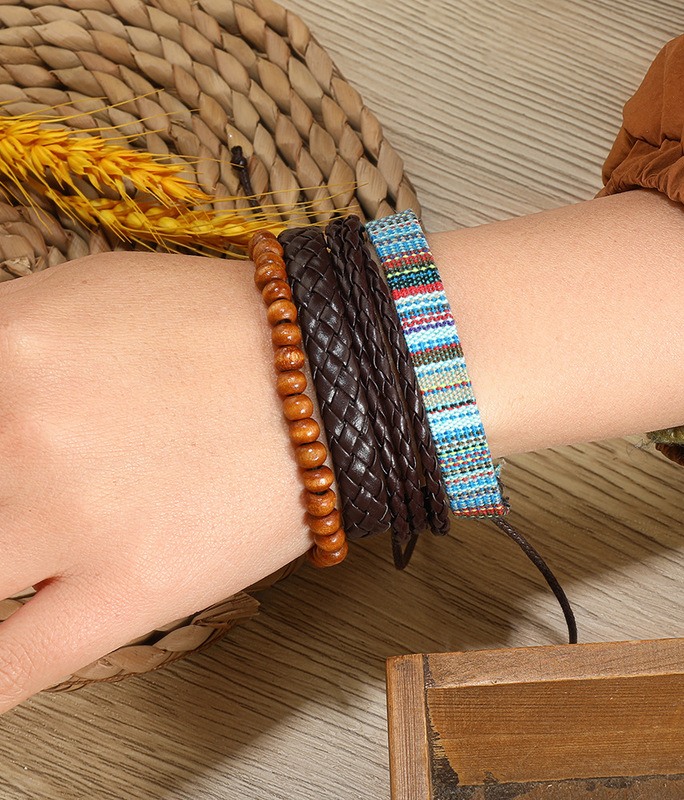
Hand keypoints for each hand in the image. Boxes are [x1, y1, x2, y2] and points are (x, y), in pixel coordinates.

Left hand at [0, 251, 310, 711]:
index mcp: (8, 345)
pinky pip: (11, 669)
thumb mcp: (92, 289)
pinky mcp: (129, 590)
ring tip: (27, 546)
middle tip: (23, 491)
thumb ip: (5, 337)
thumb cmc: (228, 327)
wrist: (338, 375)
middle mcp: (23, 433)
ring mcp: (73, 519)